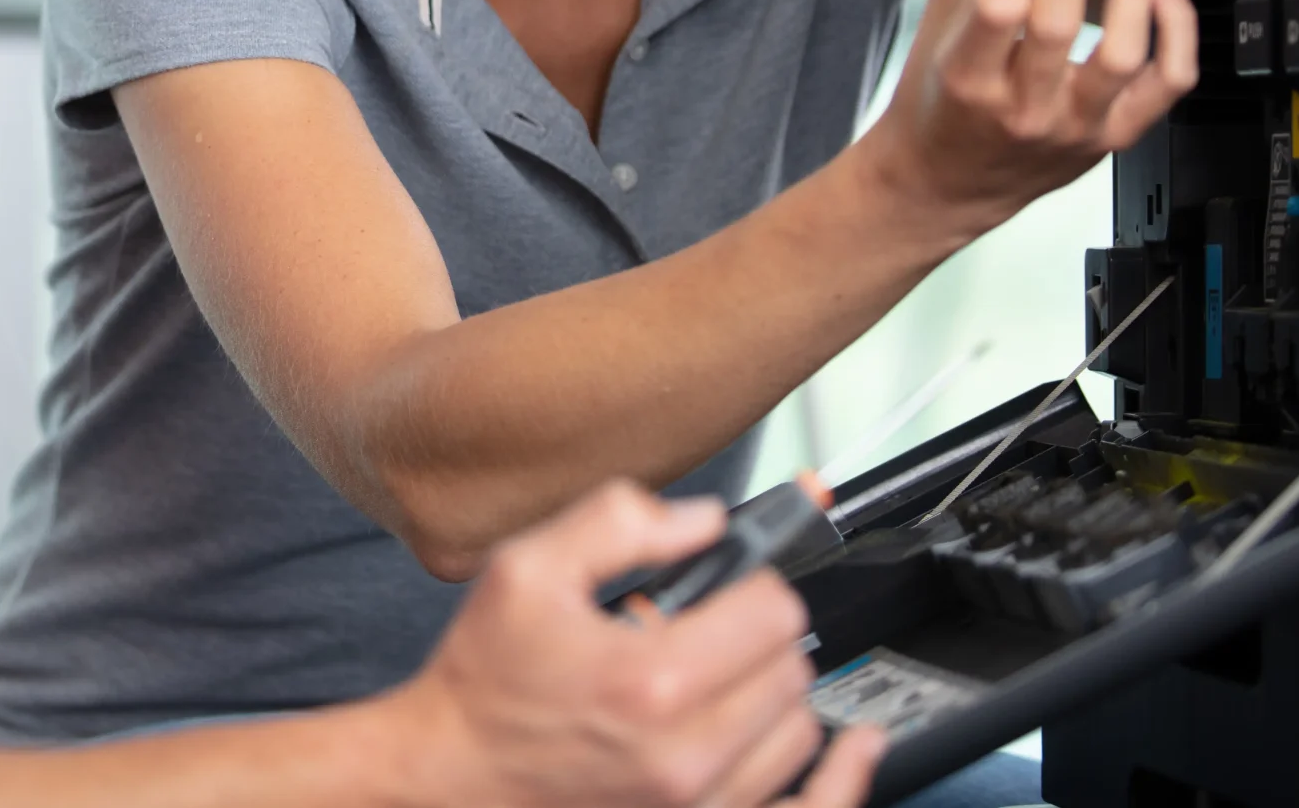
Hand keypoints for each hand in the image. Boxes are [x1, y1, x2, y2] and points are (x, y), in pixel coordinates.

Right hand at [394, 480, 881, 807]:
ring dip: (777, 691)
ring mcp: (696, 802)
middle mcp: (684, 750)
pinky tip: (846, 747)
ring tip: (728, 674)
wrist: (451, 774)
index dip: (753, 579)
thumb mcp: (527, 568)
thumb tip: (702, 519)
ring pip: (800, 730)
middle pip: (792, 666)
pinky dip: (827, 771)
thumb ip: (619, 521)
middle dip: (761, 631)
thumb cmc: (485, 681)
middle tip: (714, 622)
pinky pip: (803, 804)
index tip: (726, 580)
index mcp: (650, 677)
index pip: (771, 611)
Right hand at [860, 0, 1197, 244]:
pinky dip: (1173, 26)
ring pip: (1123, 53)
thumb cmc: (938, 109)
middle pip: (1060, 22)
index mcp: (968, 83)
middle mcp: (1025, 110)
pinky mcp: (1115, 135)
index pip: (998, 5)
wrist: (944, 184)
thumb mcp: (934, 30)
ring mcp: (1077, 126)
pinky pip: (1166, 81)